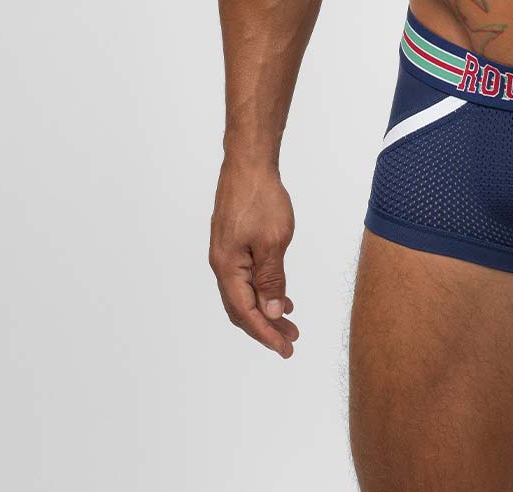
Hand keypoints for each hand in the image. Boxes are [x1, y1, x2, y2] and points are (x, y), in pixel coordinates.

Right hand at [209, 157, 300, 357]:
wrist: (248, 164)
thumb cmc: (260, 198)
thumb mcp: (273, 242)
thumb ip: (272, 279)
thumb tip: (271, 311)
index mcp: (228, 268)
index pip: (246, 313)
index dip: (266, 334)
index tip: (286, 349)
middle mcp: (222, 265)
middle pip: (242, 308)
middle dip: (266, 327)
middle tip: (291, 340)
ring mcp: (226, 254)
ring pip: (244, 293)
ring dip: (265, 310)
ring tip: (289, 323)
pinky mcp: (233, 243)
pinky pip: (246, 277)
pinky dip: (262, 291)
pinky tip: (279, 294)